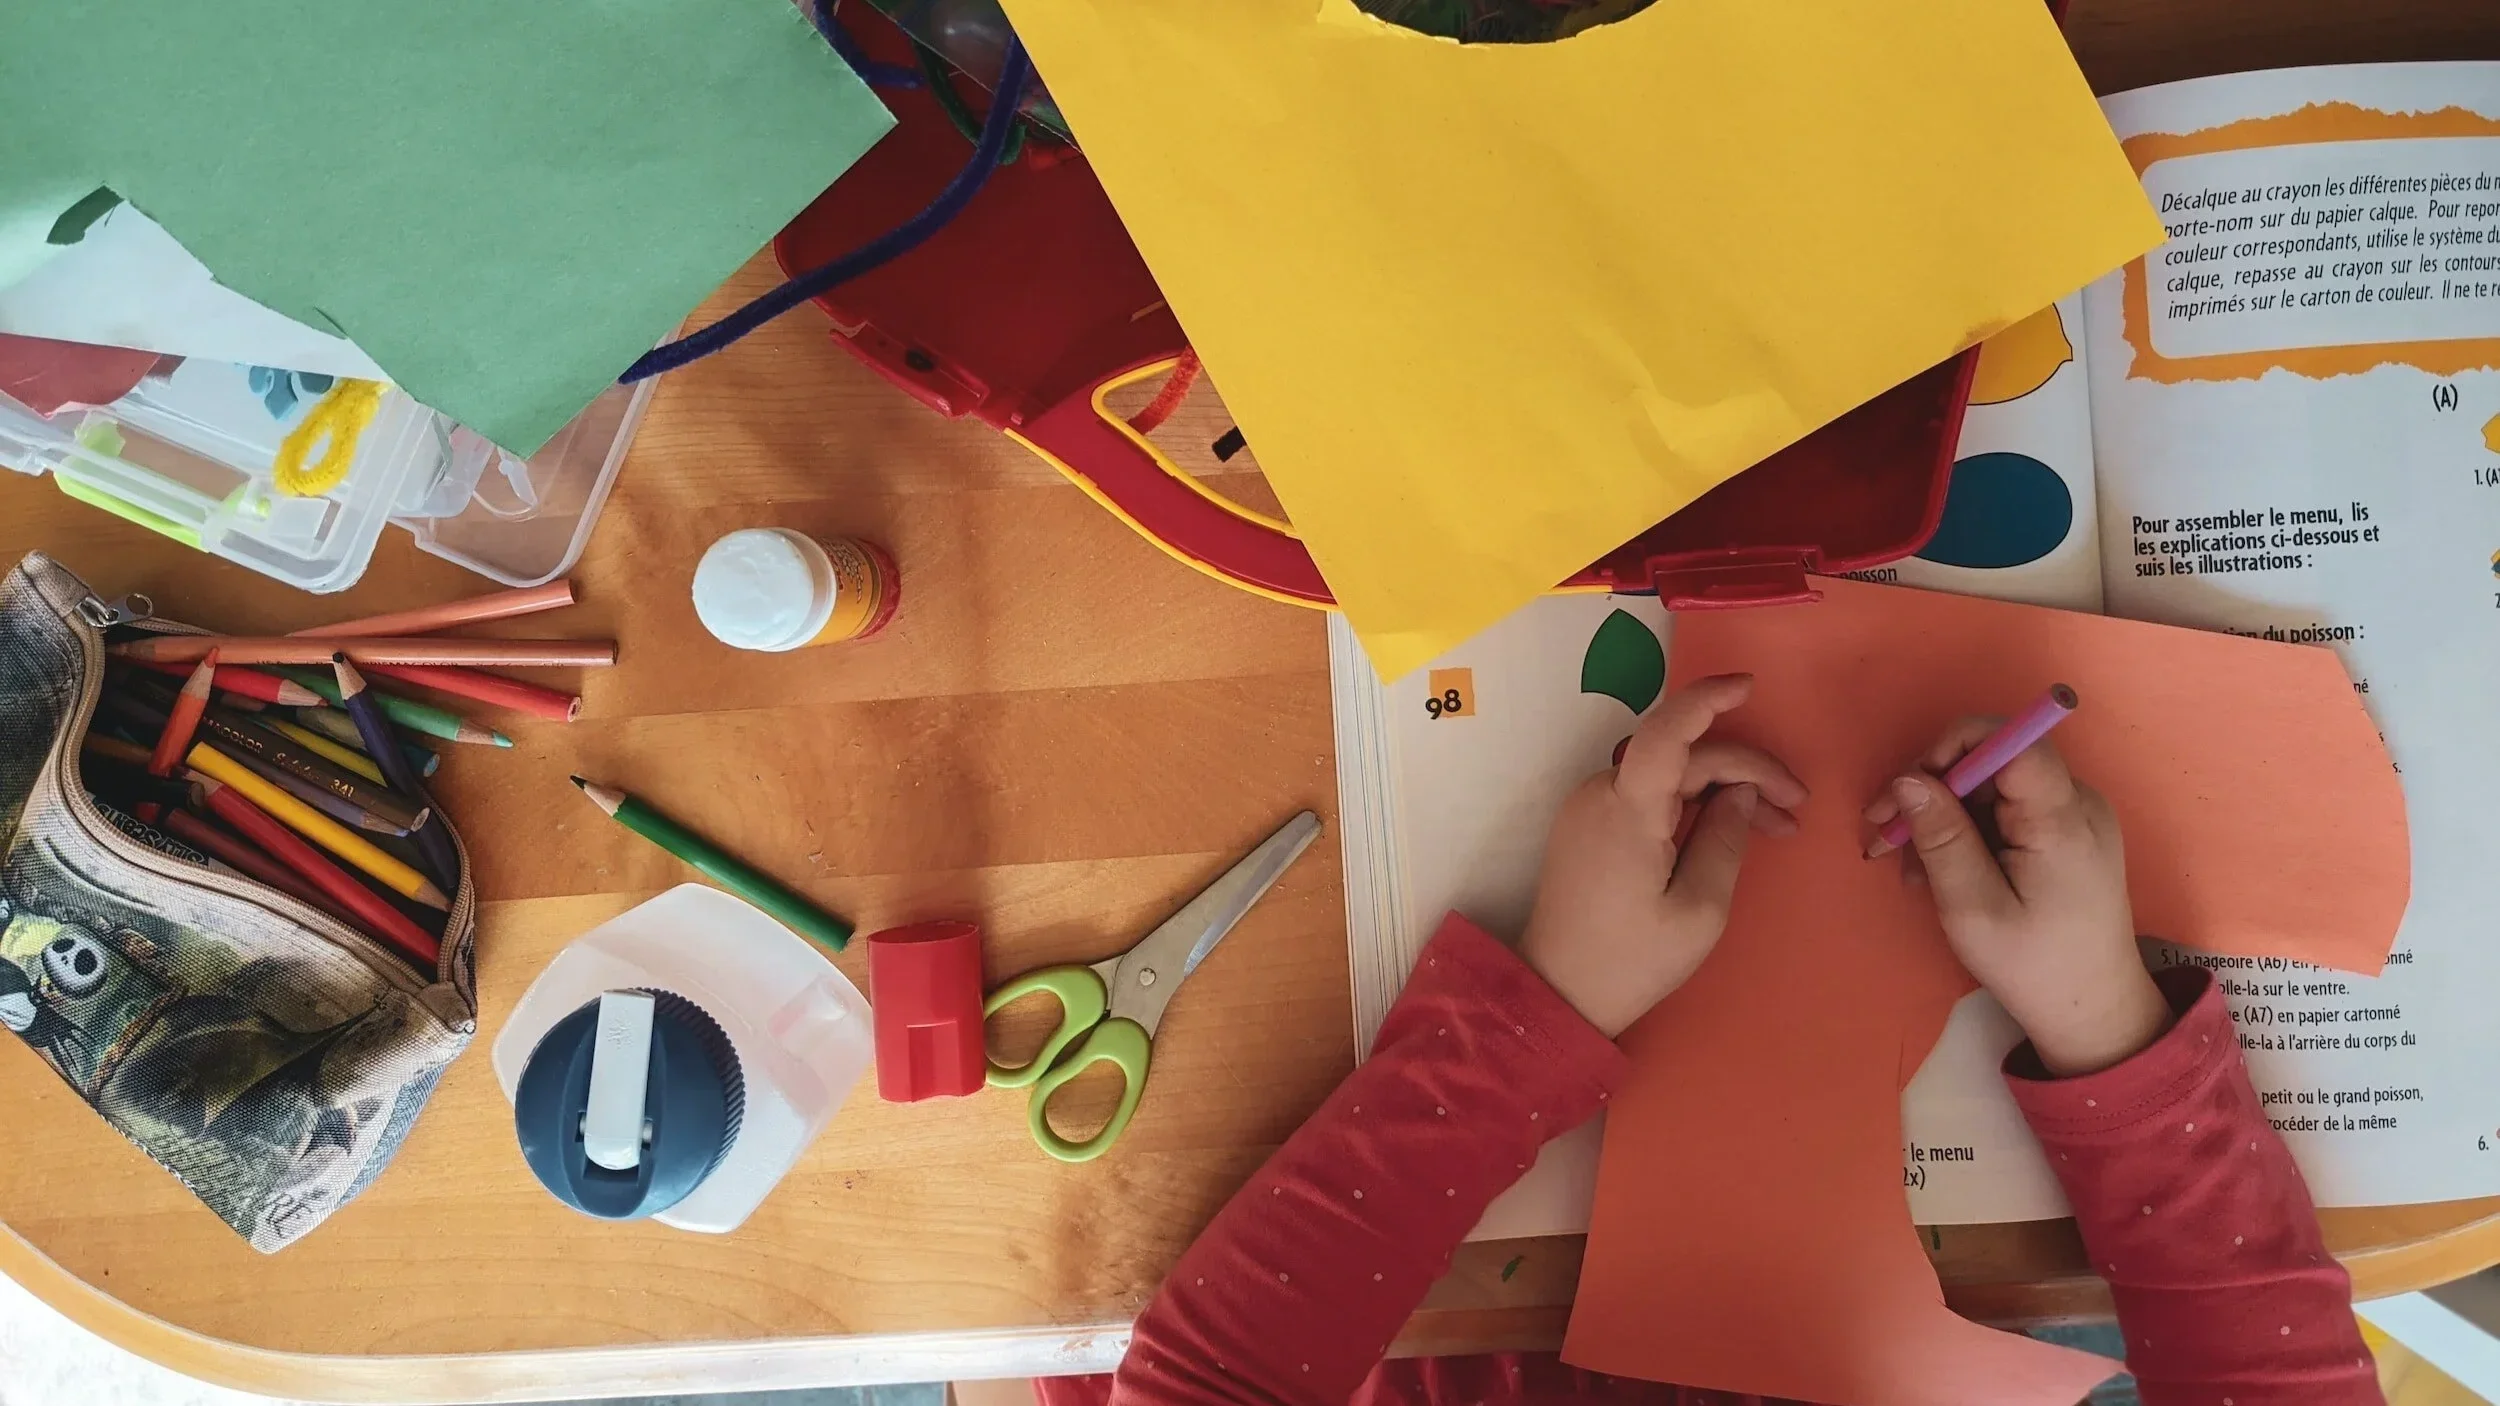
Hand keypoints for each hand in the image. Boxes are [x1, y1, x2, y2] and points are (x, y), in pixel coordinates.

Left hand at [1519, 674, 1806, 1037]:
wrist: (1557, 993)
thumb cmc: (1631, 960)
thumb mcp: (1699, 908)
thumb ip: (1726, 839)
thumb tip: (1741, 792)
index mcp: (1627, 809)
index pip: (1667, 731)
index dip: (1707, 699)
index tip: (1749, 686)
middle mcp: (1601, 794)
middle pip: (1682, 757)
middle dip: (1746, 772)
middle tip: (1796, 810)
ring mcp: (1589, 808)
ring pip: (1668, 776)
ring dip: (1722, 790)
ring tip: (1774, 827)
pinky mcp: (1588, 826)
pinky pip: (1648, 796)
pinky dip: (1690, 804)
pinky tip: (1727, 830)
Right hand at [1863, 722, 2169, 1075]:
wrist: (2093, 1009)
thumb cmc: (2033, 966)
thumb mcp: (1972, 908)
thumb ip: (1941, 838)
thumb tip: (1906, 778)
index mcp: (2061, 818)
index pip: (2011, 740)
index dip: (1954, 747)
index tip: (1910, 789)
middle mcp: (2077, 802)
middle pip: (1993, 762)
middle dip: (1933, 791)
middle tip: (1885, 839)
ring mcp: (2075, 816)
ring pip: (1993, 788)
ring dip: (1944, 818)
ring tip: (1910, 870)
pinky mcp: (2067, 833)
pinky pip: (2007, 810)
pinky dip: (1968, 831)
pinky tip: (1941, 870)